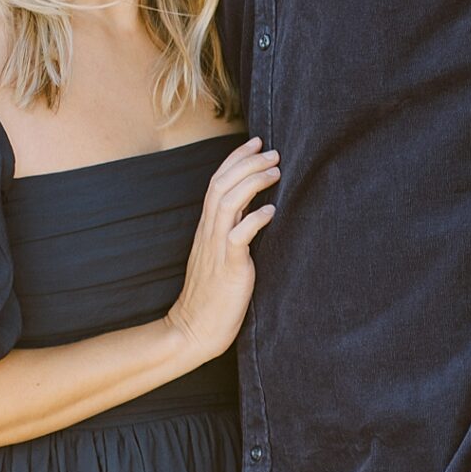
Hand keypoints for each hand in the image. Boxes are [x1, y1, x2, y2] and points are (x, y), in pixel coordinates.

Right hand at [164, 137, 280, 366]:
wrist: (195, 329)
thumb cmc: (213, 296)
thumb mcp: (221, 256)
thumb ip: (232, 232)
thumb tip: (254, 209)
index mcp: (207, 228)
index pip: (217, 182)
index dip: (235, 159)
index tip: (256, 142)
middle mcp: (209, 233)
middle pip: (221, 184)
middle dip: (247, 162)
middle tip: (272, 151)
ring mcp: (216, 248)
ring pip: (227, 202)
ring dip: (252, 182)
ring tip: (275, 171)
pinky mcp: (228, 267)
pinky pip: (238, 237)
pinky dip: (254, 219)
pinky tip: (271, 211)